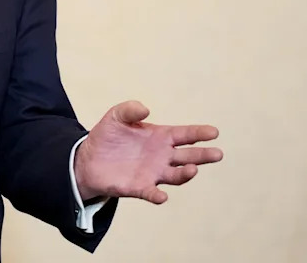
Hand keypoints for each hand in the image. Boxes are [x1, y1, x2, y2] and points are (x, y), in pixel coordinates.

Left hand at [74, 100, 222, 203]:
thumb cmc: (108, 136)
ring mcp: (153, 173)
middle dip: (203, 155)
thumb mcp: (116, 117)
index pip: (185, 134)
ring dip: (185, 174)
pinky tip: (162, 196)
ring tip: (193, 169)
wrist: (89, 159)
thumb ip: (129, 110)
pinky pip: (152, 193)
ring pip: (176, 175)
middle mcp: (162, 156)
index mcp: (160, 137)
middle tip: (217, 153)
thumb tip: (146, 110)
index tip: (214, 132)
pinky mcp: (139, 187)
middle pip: (188, 156)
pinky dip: (158, 195)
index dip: (199, 133)